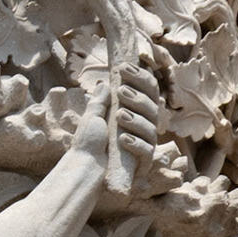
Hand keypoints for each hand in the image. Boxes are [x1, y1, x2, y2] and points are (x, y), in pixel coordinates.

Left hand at [76, 64, 161, 181]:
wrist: (83, 168)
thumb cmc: (88, 143)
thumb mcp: (92, 117)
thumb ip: (101, 100)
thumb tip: (106, 83)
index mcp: (135, 112)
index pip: (147, 90)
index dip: (139, 77)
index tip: (124, 68)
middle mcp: (143, 126)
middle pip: (153, 107)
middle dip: (138, 98)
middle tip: (121, 91)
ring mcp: (145, 144)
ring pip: (151, 128)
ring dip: (136, 120)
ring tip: (119, 115)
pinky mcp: (142, 163)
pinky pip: (146, 151)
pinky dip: (136, 143)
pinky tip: (123, 138)